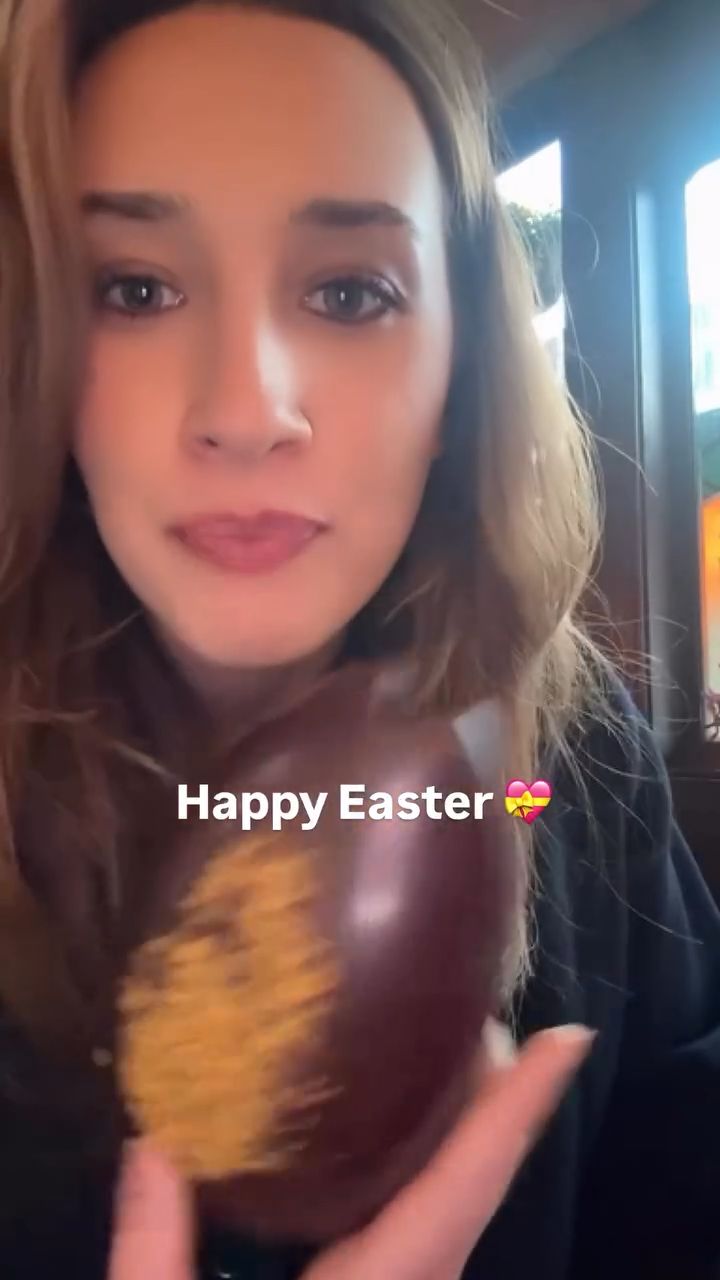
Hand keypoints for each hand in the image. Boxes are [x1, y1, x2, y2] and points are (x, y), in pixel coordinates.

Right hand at [108, 1021, 594, 1279]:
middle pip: (476, 1175)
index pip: (464, 1187)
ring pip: (463, 1194)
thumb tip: (149, 1137)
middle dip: (489, 1087)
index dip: (517, 1110)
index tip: (568, 1038)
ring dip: (467, 1117)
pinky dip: (435, 1153)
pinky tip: (397, 1117)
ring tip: (442, 1034)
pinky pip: (434, 1212)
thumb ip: (154, 1249)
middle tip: (466, 999)